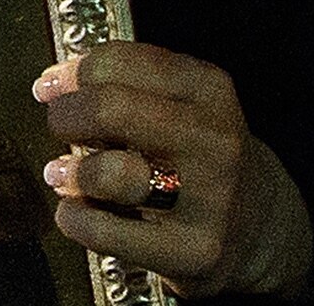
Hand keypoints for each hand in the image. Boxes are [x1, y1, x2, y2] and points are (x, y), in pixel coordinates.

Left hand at [35, 42, 313, 296]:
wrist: (260, 225)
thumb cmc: (200, 155)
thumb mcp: (185, 103)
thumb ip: (127, 85)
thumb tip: (54, 83)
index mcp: (210, 90)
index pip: (119, 62)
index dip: (72, 74)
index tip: (52, 86)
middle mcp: (215, 140)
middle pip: (111, 109)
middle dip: (66, 116)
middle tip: (58, 126)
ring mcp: (210, 199)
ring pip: (113, 174)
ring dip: (73, 173)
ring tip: (62, 174)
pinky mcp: (195, 251)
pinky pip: (108, 231)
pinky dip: (75, 219)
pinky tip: (74, 212)